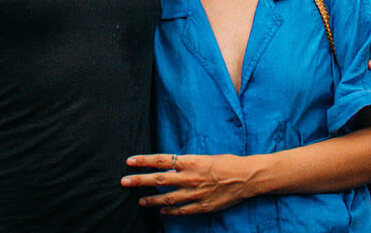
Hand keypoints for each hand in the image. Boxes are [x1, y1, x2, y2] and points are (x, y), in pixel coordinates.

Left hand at [121, 153, 254, 214]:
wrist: (246, 177)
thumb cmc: (226, 163)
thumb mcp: (204, 158)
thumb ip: (186, 164)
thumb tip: (169, 166)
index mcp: (190, 162)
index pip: (161, 160)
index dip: (144, 161)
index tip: (129, 161)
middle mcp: (190, 178)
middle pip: (159, 180)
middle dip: (139, 181)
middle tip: (124, 181)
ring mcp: (195, 194)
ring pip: (167, 199)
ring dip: (151, 200)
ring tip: (140, 201)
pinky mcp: (202, 206)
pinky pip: (181, 211)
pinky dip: (170, 212)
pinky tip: (162, 212)